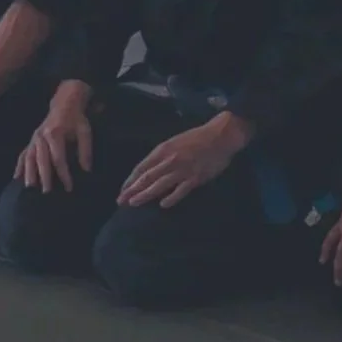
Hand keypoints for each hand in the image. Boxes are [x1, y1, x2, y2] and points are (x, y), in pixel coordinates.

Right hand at [15, 87, 94, 192]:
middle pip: (41, 160)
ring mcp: (34, 138)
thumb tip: (86, 169)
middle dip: (44, 176)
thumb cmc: (76, 119)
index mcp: (55, 134)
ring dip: (28, 172)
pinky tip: (16, 176)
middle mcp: (41, 137)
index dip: (64, 174)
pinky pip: (23, 153)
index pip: (58, 158)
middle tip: (46, 192)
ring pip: (29, 157)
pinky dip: (19, 165)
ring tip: (29, 187)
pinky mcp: (31, 140)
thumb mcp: (85, 131)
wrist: (64, 103)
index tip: (69, 187)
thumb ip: (85, 150)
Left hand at [118, 117, 244, 207]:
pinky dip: (172, 197)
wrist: (220, 136)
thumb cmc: (195, 138)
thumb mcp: (172, 143)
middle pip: (146, 177)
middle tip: (120, 201)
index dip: (130, 180)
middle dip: (132, 190)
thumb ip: (160, 157)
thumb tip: (147, 172)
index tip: (122, 190)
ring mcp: (182, 169)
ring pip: (160, 184)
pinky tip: (163, 205)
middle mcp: (169, 160)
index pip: (141, 168)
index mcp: (162, 150)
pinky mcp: (196, 177)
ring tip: (134, 203)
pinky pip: (181, 189)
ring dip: (145, 194)